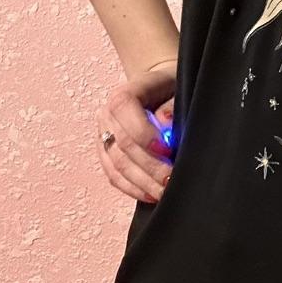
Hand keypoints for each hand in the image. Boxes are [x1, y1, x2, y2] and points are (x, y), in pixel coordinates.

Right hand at [95, 62, 175, 204]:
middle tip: (171, 178)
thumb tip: (165, 125)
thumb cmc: (171, 88)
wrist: (160, 90)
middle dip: (149, 166)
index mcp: (124, 93)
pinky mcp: (106, 154)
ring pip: (117, 165)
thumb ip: (172, 105)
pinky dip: (133, 188)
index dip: (145, 132)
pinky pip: (114, 176)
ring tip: (164, 191)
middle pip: (123, 145)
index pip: (124, 110)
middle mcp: (107, 115)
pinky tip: (150, 194)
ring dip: (142, 182)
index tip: (168, 149)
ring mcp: (104, 136)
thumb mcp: (177, 87)